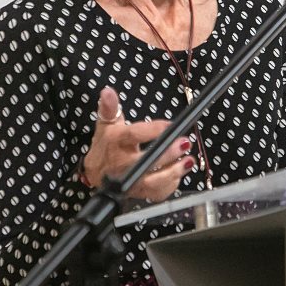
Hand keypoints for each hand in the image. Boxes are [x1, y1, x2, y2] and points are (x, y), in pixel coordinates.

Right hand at [80, 87, 193, 201]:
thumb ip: (110, 107)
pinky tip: (179, 174)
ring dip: (173, 172)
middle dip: (167, 154)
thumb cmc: (107, 145)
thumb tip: (108, 91)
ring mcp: (131, 181)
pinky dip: (170, 186)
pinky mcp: (139, 193)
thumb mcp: (106, 124)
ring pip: (152, 182)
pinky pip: (156, 194)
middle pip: (145, 162)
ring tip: (188, 161)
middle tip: (184, 143)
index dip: (153, 130)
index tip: (170, 124)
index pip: (134, 136)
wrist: (97, 172)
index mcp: (116, 144)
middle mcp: (123, 164)